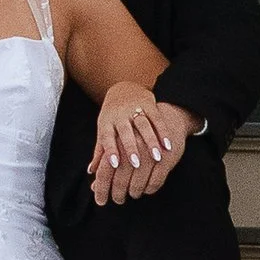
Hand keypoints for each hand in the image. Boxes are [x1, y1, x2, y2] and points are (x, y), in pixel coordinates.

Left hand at [89, 85, 188, 205]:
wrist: (124, 88)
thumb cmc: (112, 117)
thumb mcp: (104, 130)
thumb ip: (100, 151)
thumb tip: (92, 171)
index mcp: (106, 122)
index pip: (106, 136)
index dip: (110, 150)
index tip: (115, 164)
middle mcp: (120, 115)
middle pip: (125, 131)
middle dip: (131, 147)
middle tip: (136, 164)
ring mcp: (135, 109)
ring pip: (143, 125)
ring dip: (150, 141)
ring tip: (156, 157)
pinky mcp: (149, 105)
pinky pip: (157, 119)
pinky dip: (163, 132)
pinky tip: (168, 146)